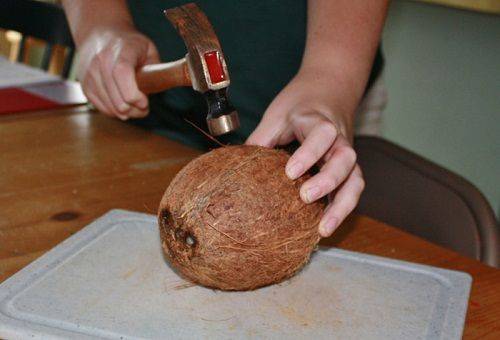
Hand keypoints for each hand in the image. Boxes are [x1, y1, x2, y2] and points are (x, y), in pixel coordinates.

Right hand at [77, 27, 159, 119]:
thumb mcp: (148, 49)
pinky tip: (123, 104)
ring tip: (136, 106)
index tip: (145, 103)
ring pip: (110, 108)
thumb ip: (156, 69)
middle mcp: (101, 61)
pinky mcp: (85, 85)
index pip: (122, 74)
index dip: (134, 95)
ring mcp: (90, 74)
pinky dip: (115, 112)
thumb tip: (161, 87)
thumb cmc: (130, 44)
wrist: (99, 34)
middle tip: (144, 108)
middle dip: (135, 110)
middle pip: (117, 98)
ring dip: (127, 113)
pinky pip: (102, 108)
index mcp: (120, 50)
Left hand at [246, 69, 364, 237]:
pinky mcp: (348, 169)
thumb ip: (261, 138)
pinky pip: (352, 189)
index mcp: (318, 121)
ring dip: (342, 205)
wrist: (329, 91)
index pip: (321, 134)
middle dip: (328, 180)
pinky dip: (342, 209)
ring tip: (324, 229)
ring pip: (356, 179)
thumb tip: (237, 165)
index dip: (309, 153)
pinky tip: (326, 228)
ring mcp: (347, 155)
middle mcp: (339, 139)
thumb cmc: (300, 104)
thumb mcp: (277, 114)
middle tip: (305, 197)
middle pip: (345, 159)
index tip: (290, 172)